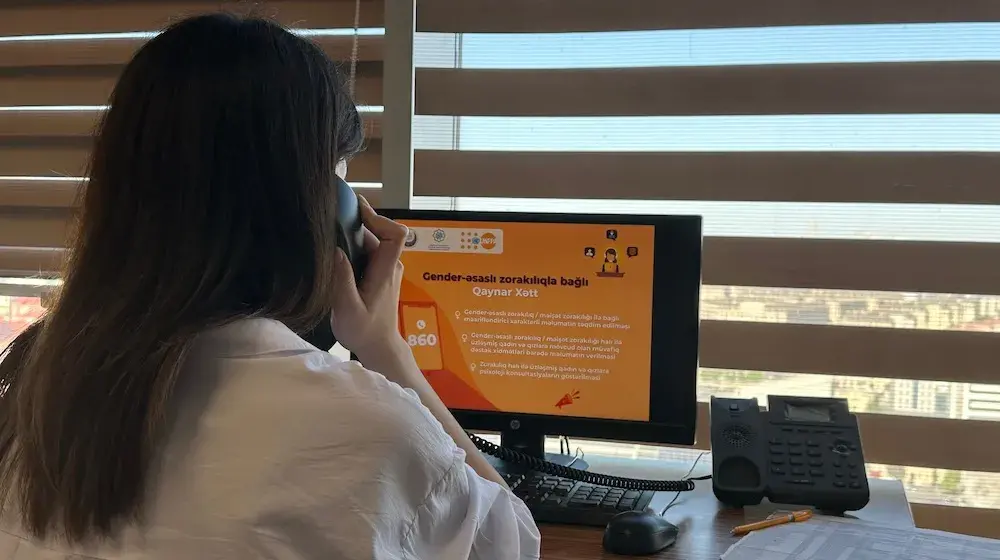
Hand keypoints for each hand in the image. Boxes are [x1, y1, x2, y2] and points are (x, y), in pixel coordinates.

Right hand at [329, 196, 409, 362]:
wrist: (378, 347)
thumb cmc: (364, 331)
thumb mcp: (348, 309)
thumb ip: (342, 280)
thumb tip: (335, 250)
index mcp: (386, 271)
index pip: (396, 234)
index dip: (379, 218)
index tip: (356, 210)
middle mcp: (390, 265)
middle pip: (379, 233)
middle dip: (357, 224)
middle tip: (329, 220)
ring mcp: (386, 268)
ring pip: (372, 241)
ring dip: (352, 236)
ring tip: (327, 233)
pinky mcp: (379, 273)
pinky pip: (368, 251)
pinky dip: (352, 246)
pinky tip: (334, 250)